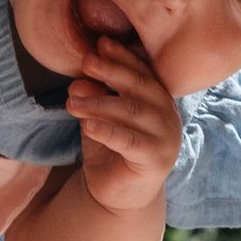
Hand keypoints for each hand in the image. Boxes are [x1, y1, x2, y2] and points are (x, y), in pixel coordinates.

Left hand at [65, 34, 181, 213]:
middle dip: (112, 71)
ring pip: (132, 112)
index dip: (123, 57)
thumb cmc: (110, 151)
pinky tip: (87, 126)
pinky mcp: (155, 161)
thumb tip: (80, 79)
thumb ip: (94, 97)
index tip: (100, 43)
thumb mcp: (98, 118)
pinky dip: (108, 132)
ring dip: (99, 103)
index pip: (143, 72)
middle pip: (141, 87)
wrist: (117, 196)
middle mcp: (168, 116)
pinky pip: (130, 142)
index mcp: (158, 100)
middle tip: (87, 62)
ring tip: (72, 101)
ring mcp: (166, 139)